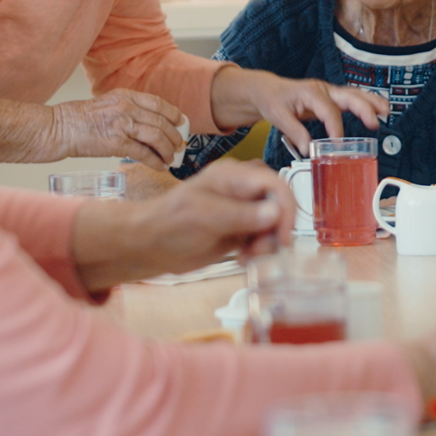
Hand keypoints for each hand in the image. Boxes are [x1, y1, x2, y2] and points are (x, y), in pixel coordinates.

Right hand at [51, 90, 186, 164]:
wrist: (57, 128)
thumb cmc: (77, 119)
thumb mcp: (106, 104)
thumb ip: (127, 109)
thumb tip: (147, 123)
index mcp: (125, 96)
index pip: (158, 103)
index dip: (173, 114)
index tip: (181, 122)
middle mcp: (126, 108)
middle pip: (161, 122)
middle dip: (175, 136)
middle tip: (180, 145)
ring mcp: (122, 125)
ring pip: (157, 138)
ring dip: (167, 150)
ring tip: (171, 158)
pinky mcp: (116, 144)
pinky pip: (143, 153)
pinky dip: (155, 161)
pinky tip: (160, 166)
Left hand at [69, 161, 291, 291]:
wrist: (150, 245)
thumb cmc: (170, 224)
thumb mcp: (205, 217)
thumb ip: (241, 215)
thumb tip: (276, 212)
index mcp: (234, 176)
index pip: (275, 184)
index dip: (286, 208)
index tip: (282, 236)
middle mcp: (242, 190)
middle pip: (279, 203)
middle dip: (277, 228)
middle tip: (262, 250)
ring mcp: (242, 210)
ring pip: (274, 222)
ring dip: (268, 242)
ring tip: (249, 257)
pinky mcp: (240, 229)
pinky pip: (263, 236)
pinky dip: (260, 249)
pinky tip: (243, 258)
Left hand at [215, 66, 388, 153]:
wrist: (267, 90)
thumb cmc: (273, 100)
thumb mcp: (278, 116)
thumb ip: (294, 131)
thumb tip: (308, 149)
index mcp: (310, 92)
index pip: (328, 110)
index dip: (335, 127)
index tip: (337, 144)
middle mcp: (322, 89)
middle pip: (348, 96)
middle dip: (364, 108)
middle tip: (374, 123)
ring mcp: (328, 92)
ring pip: (355, 94)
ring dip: (371, 101)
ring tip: (386, 111)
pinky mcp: (331, 97)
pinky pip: (352, 98)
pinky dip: (366, 103)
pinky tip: (378, 109)